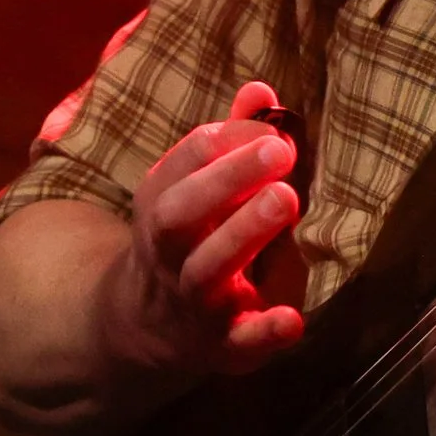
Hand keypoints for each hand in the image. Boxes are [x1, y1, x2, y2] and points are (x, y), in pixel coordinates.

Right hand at [106, 80, 305, 378]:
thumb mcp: (194, 190)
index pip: (181, 164)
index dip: (222, 141)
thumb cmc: (189, 238)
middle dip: (225, 180)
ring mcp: (191, 302)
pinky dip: (262, 334)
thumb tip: (260, 88)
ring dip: (244, 235)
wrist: (142, 329)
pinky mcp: (219, 347)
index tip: (268, 128)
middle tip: (279, 151)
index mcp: (162, 206)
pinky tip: (293, 320)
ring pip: (206, 272)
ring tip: (287, 199)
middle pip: (179, 214)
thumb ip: (229, 143)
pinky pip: (236, 345)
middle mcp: (168, 253)